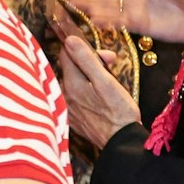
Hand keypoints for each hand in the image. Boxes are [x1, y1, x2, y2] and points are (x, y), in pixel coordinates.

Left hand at [58, 35, 140, 149]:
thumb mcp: (106, 81)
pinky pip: (74, 97)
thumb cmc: (118, 111)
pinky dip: (85, 92)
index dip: (86, 49)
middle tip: (111, 64)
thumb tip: (69, 40)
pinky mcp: (72, 118)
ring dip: (88, 77)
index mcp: (70, 84)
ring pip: (72, 83)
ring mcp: (66, 108)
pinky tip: (99, 97)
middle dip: (89, 62)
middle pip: (70, 69)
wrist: (121, 143)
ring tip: (108, 81)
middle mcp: (63, 96)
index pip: (66, 54)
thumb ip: (86, 60)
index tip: (105, 55)